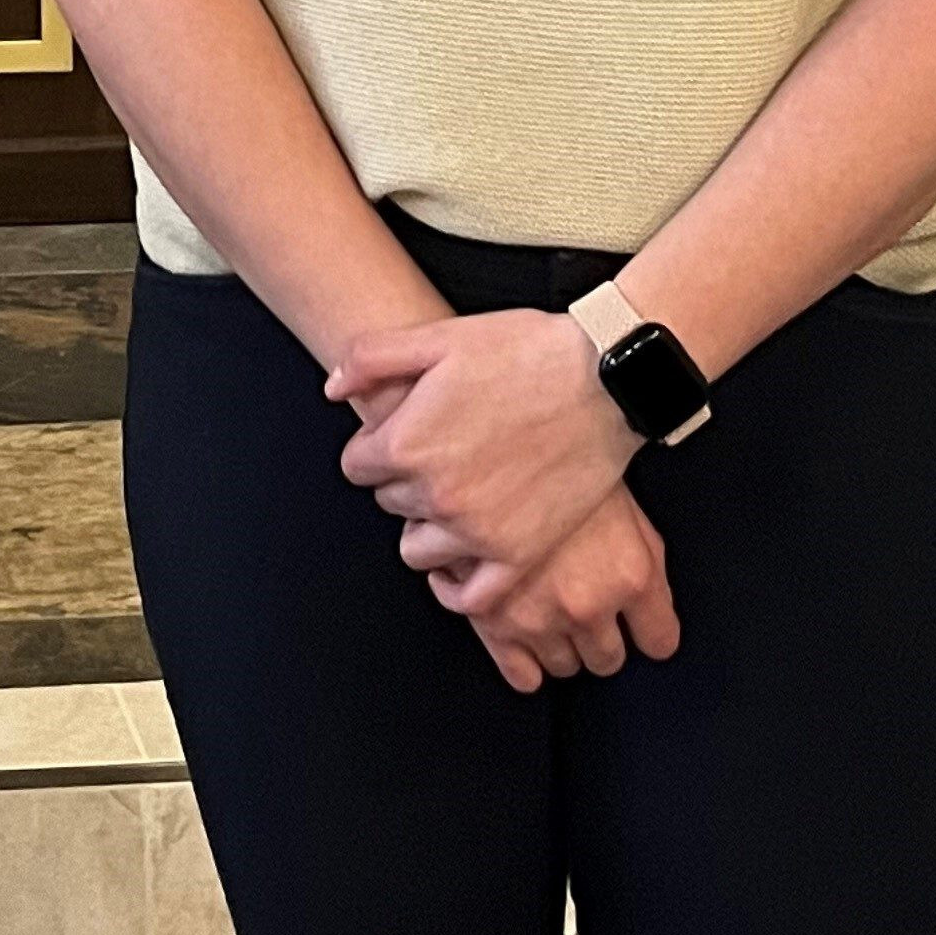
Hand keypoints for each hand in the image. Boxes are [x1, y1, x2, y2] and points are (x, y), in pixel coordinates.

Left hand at [330, 308, 636, 579]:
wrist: (603, 379)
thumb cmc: (521, 351)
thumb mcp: (437, 337)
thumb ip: (370, 359)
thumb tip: (332, 390)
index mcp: (406, 443)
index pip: (356, 466)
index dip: (377, 445)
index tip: (404, 433)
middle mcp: (434, 495)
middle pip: (388, 503)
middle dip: (404, 480)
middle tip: (440, 455)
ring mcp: (478, 532)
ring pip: (418, 550)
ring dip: (427, 527)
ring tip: (454, 499)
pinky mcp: (519, 556)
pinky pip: (470, 597)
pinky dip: (459, 586)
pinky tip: (462, 561)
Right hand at [418, 485, 680, 695]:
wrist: (495, 437)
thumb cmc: (567, 461)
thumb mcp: (625, 505)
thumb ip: (646, 564)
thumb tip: (651, 614)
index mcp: (632, 575)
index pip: (659, 642)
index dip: (647, 630)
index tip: (637, 622)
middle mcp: (589, 604)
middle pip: (609, 659)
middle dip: (600, 636)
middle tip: (585, 605)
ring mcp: (539, 616)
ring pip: (565, 666)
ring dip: (562, 643)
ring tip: (549, 608)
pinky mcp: (493, 621)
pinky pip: (521, 675)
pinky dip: (524, 665)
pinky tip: (524, 639)